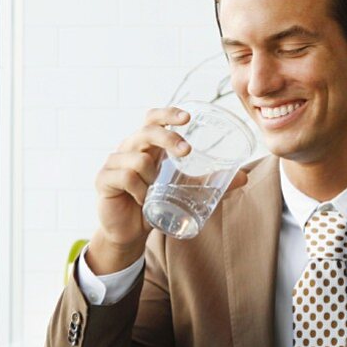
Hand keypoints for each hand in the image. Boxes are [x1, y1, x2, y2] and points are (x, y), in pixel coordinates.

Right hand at [87, 106, 247, 273]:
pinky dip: (138, 189)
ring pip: (138, 158)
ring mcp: (114, 162)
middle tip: (187, 151)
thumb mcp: (183, 191)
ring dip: (152, 176)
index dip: (168, 113)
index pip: (153, 118)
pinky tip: (142, 200)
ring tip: (153, 192)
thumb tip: (243, 177)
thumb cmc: (153, 205)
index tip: (188, 117)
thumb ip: (210, 183)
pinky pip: (126, 177)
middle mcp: (129, 148)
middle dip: (168, 137)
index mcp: (147, 145)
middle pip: (146, 131)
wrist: (128, 233)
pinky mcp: (103, 179)